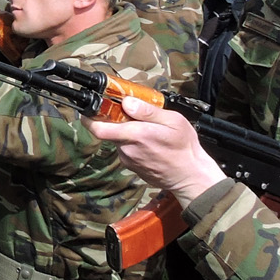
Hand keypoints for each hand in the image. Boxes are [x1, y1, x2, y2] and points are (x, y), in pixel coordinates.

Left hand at [87, 97, 227, 201]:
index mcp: (135, 135)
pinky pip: (126, 150)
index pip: (98, 128)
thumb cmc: (184, 148)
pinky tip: (150, 144)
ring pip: (119, 140)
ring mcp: (128, 160)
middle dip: (116, 121)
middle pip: (109, 131)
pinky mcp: (132, 167)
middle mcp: (127, 149)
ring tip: (148, 131)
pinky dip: (133, 144)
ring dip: (127, 133)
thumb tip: (127, 103)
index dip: (89, 118)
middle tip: (132, 114)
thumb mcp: (173, 121)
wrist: (190, 176)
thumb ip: (147, 111)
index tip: (90, 109)